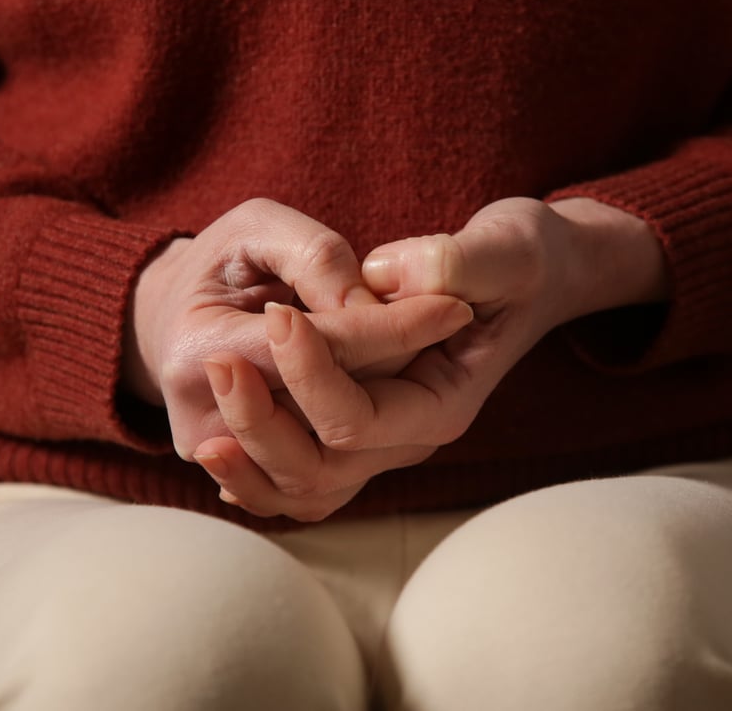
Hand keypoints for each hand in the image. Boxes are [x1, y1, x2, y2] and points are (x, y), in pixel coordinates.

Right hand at [123, 198, 474, 461]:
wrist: (177, 319)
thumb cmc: (222, 261)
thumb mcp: (259, 226)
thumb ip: (314, 257)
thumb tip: (368, 304)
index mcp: (198, 351)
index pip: (316, 350)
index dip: (393, 327)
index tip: (454, 305)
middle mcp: (205, 425)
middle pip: (327, 420)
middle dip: (397, 372)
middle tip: (446, 316)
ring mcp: (234, 465)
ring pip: (326, 472)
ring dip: (391, 415)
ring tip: (424, 357)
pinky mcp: (254, 481)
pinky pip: (315, 493)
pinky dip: (365, 454)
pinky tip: (401, 407)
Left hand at [194, 197, 664, 519]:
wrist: (528, 276)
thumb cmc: (518, 259)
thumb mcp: (507, 247)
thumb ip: (456, 262)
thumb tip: (385, 276)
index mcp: (445, 400)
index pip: (359, 417)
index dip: (311, 369)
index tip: (278, 310)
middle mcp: (412, 433)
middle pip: (322, 463)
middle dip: (262, 420)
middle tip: (216, 361)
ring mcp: (386, 438)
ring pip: (306, 485)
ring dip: (251, 464)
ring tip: (203, 434)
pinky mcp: (362, 427)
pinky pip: (304, 479)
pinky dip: (260, 476)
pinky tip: (221, 451)